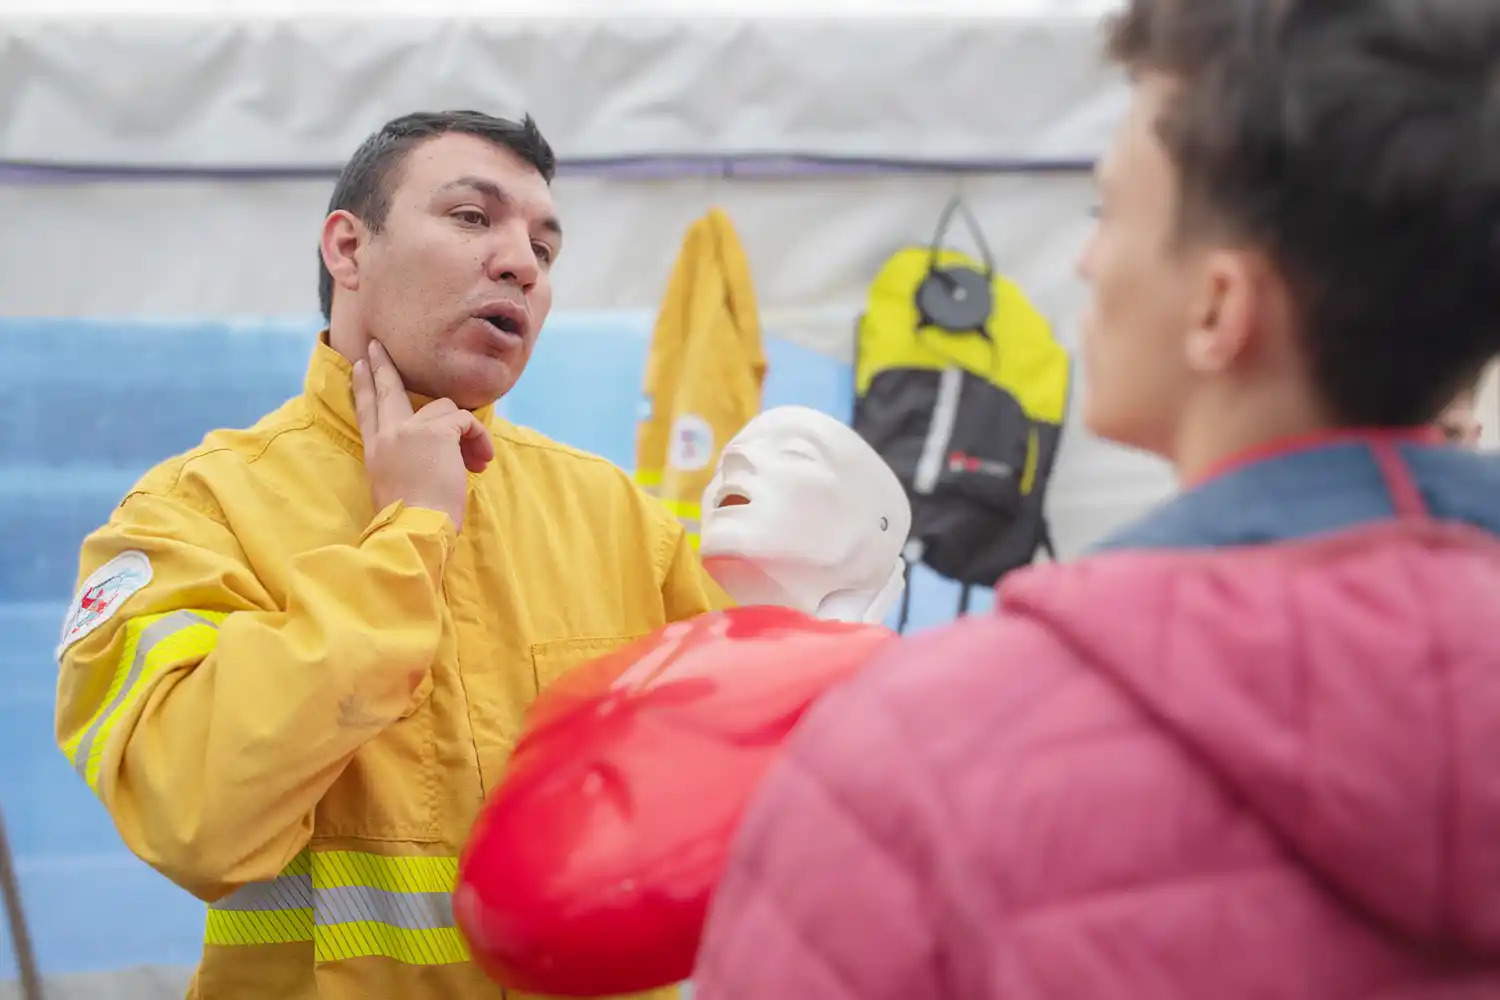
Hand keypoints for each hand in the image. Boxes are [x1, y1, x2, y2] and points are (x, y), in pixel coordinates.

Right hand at [351, 340, 494, 531]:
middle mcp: (388, 434)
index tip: (359, 366)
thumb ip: (404, 462)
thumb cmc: (411, 520)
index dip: (362, 387)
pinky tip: (480, 461)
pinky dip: (479, 439)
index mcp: (376, 450)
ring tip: (474, 460)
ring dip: (465, 433)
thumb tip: (429, 455)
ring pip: (445, 409)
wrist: (414, 527)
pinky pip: (466, 421)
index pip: (367, 410)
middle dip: (382, 367)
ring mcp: (411, 430)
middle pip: (387, 391)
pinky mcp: (438, 431)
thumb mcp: (394, 486)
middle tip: (378, 348)